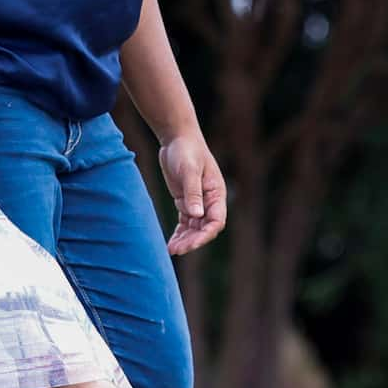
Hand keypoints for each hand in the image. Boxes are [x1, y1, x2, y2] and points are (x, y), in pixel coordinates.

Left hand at [159, 129, 226, 254]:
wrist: (176, 138)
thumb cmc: (186, 150)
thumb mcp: (189, 170)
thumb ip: (193, 193)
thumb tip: (197, 215)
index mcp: (216, 194)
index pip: (216, 221)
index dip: (205, 235)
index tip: (191, 244)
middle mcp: (209, 201)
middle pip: (205, 228)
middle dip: (193, 241)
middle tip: (177, 250)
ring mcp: (197, 202)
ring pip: (194, 228)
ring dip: (185, 240)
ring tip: (172, 250)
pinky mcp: (185, 201)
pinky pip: (185, 223)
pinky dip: (179, 234)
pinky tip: (171, 244)